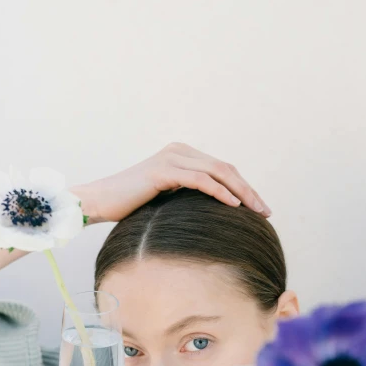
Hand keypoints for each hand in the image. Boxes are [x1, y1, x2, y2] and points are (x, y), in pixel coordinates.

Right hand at [71, 142, 270, 222]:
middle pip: (226, 169)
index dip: (245, 187)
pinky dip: (220, 192)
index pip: (223, 169)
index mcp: (182, 155)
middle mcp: (179, 151)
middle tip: (266, 212)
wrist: (99, 202)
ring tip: (256, 211)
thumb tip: (213, 214)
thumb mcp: (165, 200)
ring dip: (242, 192)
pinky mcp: (163, 171)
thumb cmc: (130, 207)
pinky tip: (234, 206)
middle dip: (250, 190)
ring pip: (218, 172)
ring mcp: (172, 159)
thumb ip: (187, 197)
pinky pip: (200, 180)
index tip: (260, 209)